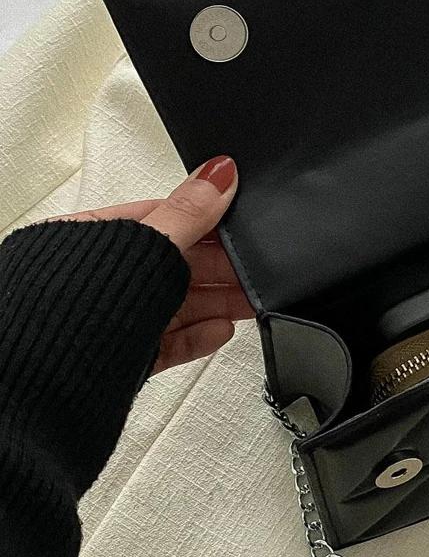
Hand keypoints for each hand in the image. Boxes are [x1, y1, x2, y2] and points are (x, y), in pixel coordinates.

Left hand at [47, 156, 253, 372]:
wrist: (43, 382)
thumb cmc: (67, 307)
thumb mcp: (143, 246)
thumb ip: (187, 213)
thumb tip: (219, 175)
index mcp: (95, 238)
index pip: (163, 221)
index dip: (207, 224)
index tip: (243, 227)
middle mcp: (101, 279)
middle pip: (174, 267)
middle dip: (221, 269)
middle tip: (256, 269)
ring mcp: (112, 319)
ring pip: (177, 306)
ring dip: (218, 303)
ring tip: (250, 302)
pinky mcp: (123, 357)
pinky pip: (169, 344)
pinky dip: (199, 338)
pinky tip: (221, 331)